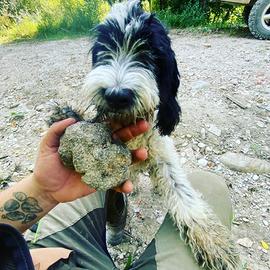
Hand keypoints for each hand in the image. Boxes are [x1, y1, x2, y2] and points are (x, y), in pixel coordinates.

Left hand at [33, 119, 148, 202]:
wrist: (46, 188)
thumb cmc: (48, 164)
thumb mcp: (48, 145)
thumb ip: (57, 131)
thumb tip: (72, 119)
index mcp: (90, 140)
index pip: (106, 128)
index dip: (117, 120)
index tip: (130, 113)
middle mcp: (100, 151)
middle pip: (119, 139)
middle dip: (133, 132)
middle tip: (145, 125)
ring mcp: (103, 166)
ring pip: (123, 159)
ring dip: (135, 156)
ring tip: (143, 153)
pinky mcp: (102, 181)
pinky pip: (116, 182)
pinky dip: (123, 184)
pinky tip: (128, 186)